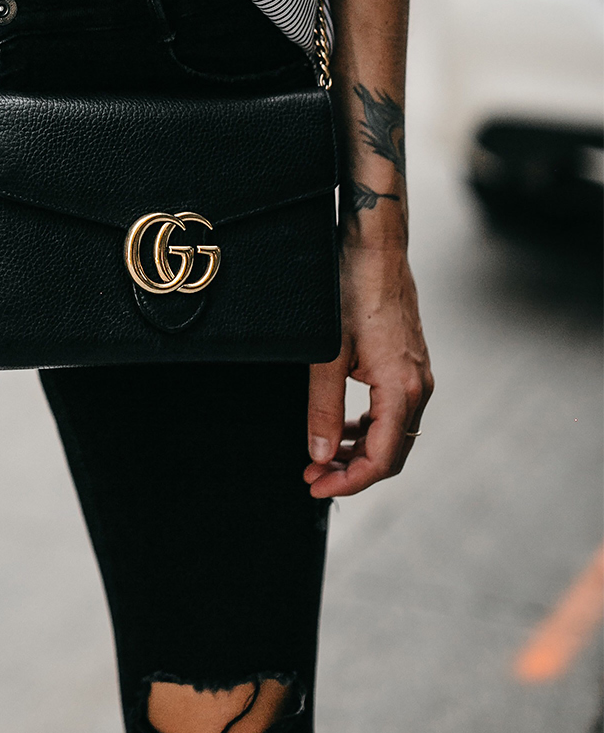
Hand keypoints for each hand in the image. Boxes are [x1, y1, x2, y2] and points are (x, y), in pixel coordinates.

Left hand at [303, 227, 432, 498]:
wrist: (376, 246)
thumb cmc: (352, 290)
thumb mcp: (328, 354)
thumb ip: (324, 409)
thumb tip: (321, 454)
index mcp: (402, 389)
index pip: (382, 460)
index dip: (349, 482)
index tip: (316, 485)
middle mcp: (419, 386)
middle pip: (392, 453)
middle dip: (352, 471)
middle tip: (313, 475)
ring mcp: (418, 374)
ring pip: (394, 432)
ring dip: (360, 449)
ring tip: (323, 454)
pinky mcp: (410, 362)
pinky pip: (395, 410)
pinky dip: (370, 426)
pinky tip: (345, 425)